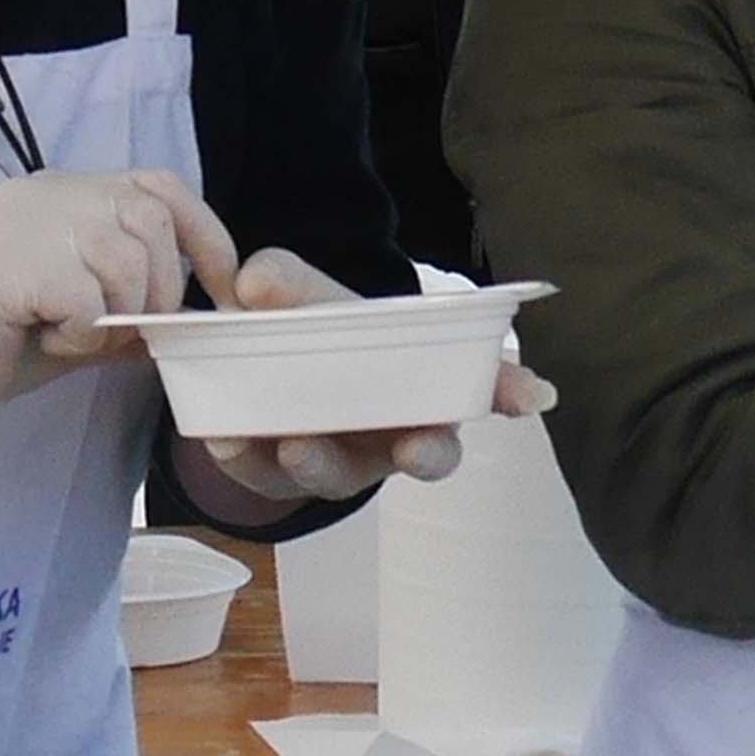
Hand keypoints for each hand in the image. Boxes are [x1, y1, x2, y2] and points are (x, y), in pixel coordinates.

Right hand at [0, 166, 238, 451]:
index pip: (159, 186)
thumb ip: (136, 301)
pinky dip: (81, 334)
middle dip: (159, 291)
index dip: (205, 234)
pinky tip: (47, 340)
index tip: (224, 288)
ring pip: (125, 259)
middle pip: (151, 222)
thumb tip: (205, 311)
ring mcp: (22, 220)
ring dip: (116, 317)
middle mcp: (46, 191)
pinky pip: (85, 298)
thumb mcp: (83, 318)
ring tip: (72, 338)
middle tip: (122, 333)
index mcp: (65, 193)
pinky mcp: (5, 264)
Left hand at [179, 243, 559, 506]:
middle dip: (421, 453)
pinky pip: (261, 473)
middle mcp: (391, 435)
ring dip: (321, 463)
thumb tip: (255, 280)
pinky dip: (245, 456)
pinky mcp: (273, 475)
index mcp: (425, 387)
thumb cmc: (310, 331)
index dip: (508, 393)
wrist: (252, 367)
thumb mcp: (309, 296)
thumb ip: (289, 281)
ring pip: (337, 475)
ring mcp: (335, 462)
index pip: (482, 392)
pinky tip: (224, 437)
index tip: (530, 397)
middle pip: (426, 455)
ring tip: (295, 444)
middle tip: (411, 447)